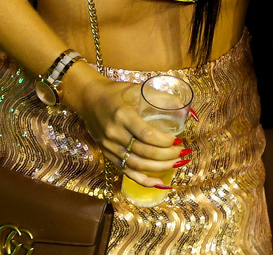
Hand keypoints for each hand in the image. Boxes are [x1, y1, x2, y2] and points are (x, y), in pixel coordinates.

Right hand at [74, 74, 185, 188]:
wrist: (89, 99)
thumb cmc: (115, 92)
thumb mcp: (136, 89)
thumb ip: (159, 97)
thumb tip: (184, 107)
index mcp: (123, 116)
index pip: (147, 134)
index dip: (165, 141)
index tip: (178, 140)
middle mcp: (115, 134)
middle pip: (144, 152)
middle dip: (167, 155)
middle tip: (182, 152)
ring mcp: (110, 147)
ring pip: (137, 164)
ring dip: (160, 167)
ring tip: (176, 163)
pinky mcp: (108, 155)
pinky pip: (126, 171)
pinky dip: (143, 180)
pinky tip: (158, 183)